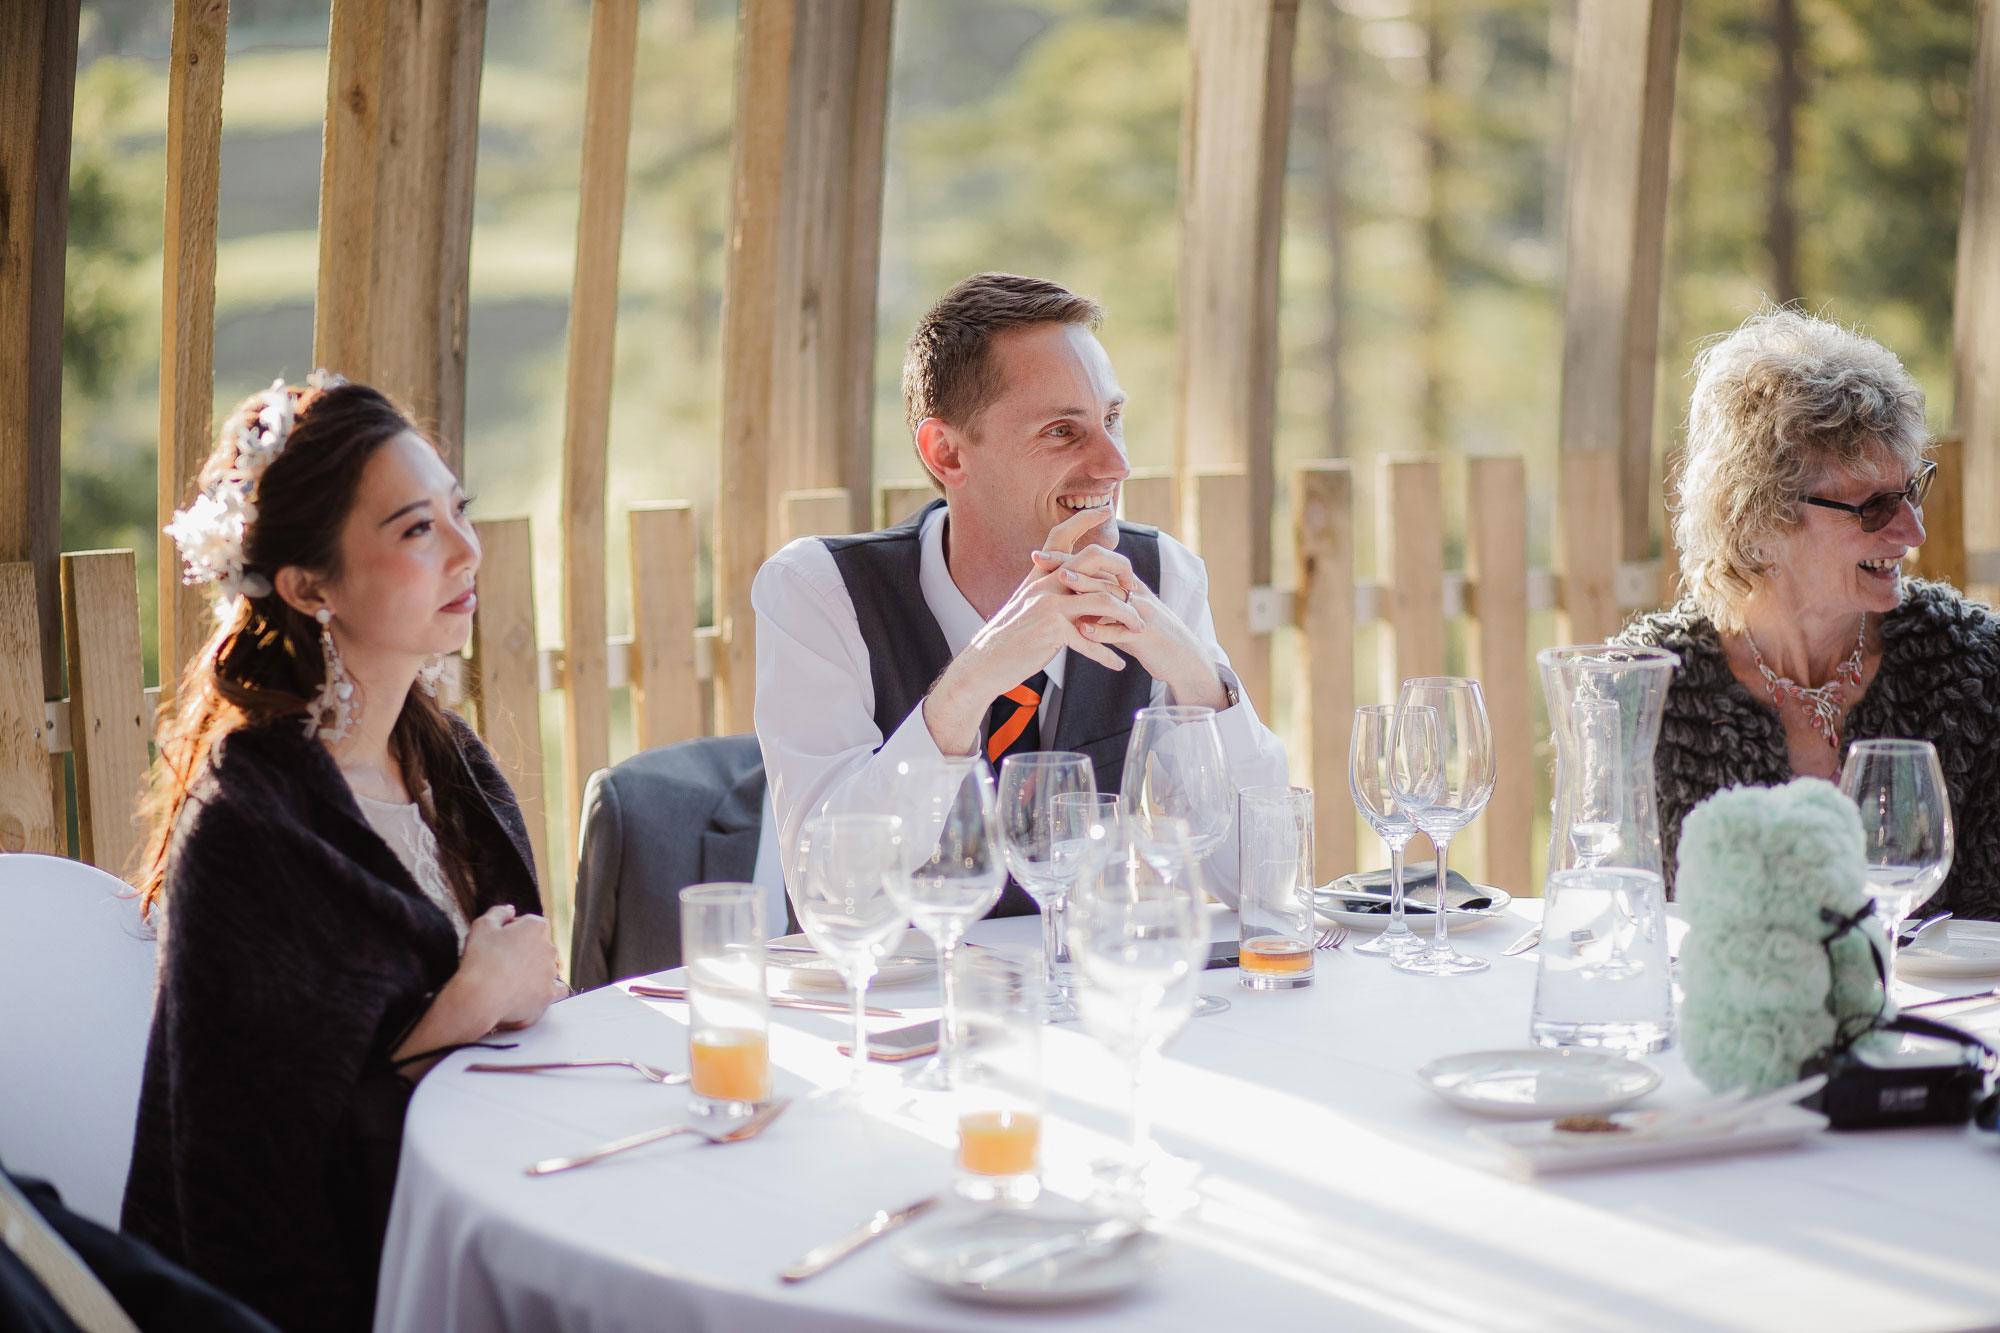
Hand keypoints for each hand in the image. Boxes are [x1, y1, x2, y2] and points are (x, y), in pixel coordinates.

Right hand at [458, 904, 562, 1028]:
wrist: (480, 997)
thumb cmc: (480, 959)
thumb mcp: (482, 926)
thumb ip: (499, 912)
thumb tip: (511, 910)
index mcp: (537, 927)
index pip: (528, 923)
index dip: (511, 931)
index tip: (497, 942)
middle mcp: (550, 947)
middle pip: (538, 945)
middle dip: (523, 950)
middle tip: (500, 962)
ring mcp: (551, 972)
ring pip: (546, 967)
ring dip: (533, 970)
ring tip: (509, 980)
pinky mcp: (549, 994)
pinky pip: (557, 990)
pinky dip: (547, 990)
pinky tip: (534, 992)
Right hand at [923, 506, 1144, 754]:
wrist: (984, 663)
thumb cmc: (1009, 638)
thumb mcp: (1028, 607)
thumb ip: (1050, 593)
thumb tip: (1073, 587)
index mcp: (1039, 576)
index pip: (1061, 537)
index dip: (1083, 519)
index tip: (1104, 510)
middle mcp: (1044, 584)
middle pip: (1092, 559)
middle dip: (1121, 569)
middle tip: (1136, 588)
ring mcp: (1048, 605)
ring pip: (1102, 600)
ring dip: (1126, 616)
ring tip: (1138, 629)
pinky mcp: (1051, 630)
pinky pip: (1091, 640)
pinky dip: (1107, 654)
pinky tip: (1118, 664)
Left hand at [1027, 542, 1227, 711]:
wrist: (1182, 660)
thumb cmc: (1147, 639)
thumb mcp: (1122, 618)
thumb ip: (1100, 608)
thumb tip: (1070, 602)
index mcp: (1126, 587)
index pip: (1093, 567)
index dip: (1066, 559)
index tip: (1037, 556)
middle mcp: (1134, 593)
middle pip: (1099, 573)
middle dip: (1070, 563)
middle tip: (1042, 559)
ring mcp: (1141, 613)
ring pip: (1111, 596)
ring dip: (1086, 587)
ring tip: (1062, 580)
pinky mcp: (1146, 635)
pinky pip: (1122, 631)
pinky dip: (1102, 631)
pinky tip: (1082, 630)